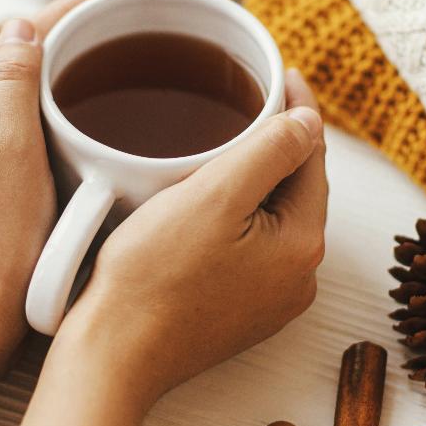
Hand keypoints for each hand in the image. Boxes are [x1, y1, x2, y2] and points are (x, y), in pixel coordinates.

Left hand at [0, 0, 104, 425]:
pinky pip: (37, 126)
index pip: (18, 36)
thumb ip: (14, 85)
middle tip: (124, 19)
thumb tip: (20, 23)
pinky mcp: (2, 184)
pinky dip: (66, 106)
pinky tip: (96, 118)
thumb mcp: (8, 153)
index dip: (65, 9)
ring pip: (31, 92)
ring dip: (69, 66)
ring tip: (117, 55)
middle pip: (24, 59)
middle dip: (70, 30)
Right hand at [13, 69, 327, 425]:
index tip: (280, 72)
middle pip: (293, 188)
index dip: (297, 108)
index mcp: (303, 245)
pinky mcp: (237, 311)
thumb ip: (271, 151)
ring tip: (222, 143)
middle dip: (274, 143)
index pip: (312, 157)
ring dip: (252, 179)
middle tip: (248, 100)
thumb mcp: (215, 196)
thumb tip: (310, 121)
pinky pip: (247, 246)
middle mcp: (297, 278)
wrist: (113, 354)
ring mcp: (267, 300)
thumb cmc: (154, 277)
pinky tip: (201, 201)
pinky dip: (233, 215)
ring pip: (269, 216)